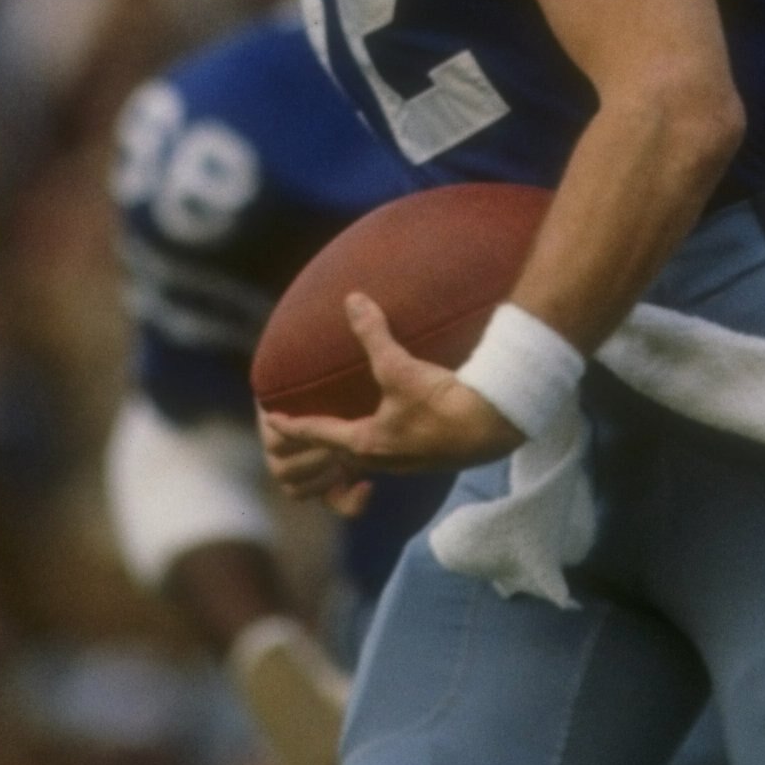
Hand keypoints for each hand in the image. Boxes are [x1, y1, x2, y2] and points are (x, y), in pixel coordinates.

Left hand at [257, 292, 521, 506]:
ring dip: (351, 442)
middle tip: (302, 425)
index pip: (317, 432)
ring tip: (344, 426)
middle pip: (340, 451)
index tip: (271, 420)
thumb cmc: (442, 402)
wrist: (493, 425)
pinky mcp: (430, 458)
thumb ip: (373, 334)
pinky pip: (393, 453)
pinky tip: (391, 428)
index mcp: (366, 442)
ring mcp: (407, 463)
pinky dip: (380, 441)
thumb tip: (352, 300)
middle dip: (319, 440)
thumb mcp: (400, 367)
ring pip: (368, 455)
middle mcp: (382, 458)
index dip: (292, 424)